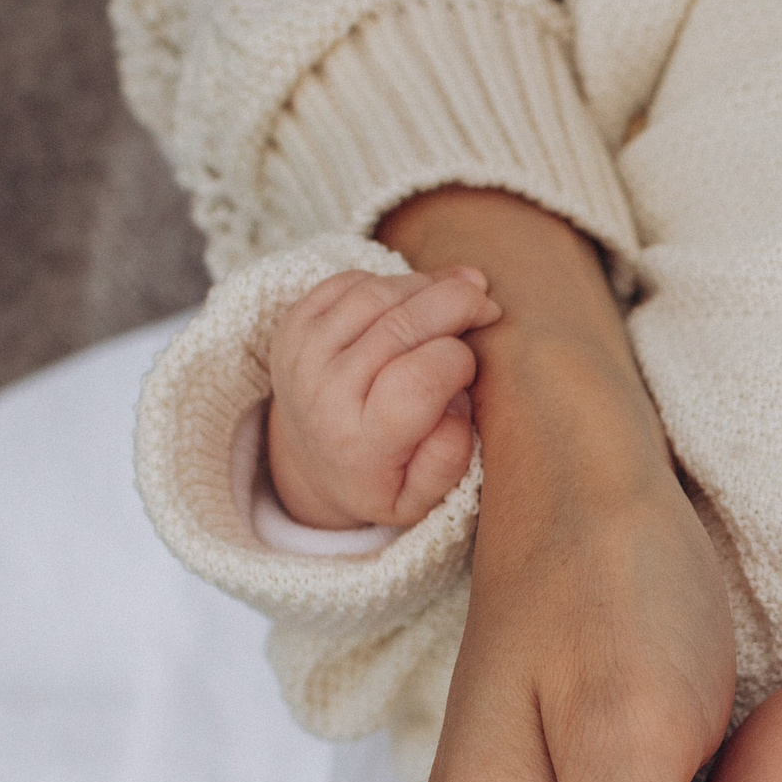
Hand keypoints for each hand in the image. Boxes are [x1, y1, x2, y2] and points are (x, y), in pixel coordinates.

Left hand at [265, 266, 501, 530]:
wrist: (309, 463)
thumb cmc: (378, 478)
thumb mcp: (418, 500)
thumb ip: (448, 458)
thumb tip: (458, 398)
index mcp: (360, 443)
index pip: (419, 381)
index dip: (459, 359)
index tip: (473, 363)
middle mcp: (324, 394)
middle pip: (400, 325)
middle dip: (456, 303)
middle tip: (488, 305)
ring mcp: (303, 353)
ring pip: (378, 294)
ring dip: (427, 285)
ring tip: (457, 296)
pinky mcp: (293, 325)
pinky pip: (351, 283)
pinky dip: (391, 282)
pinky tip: (412, 299)